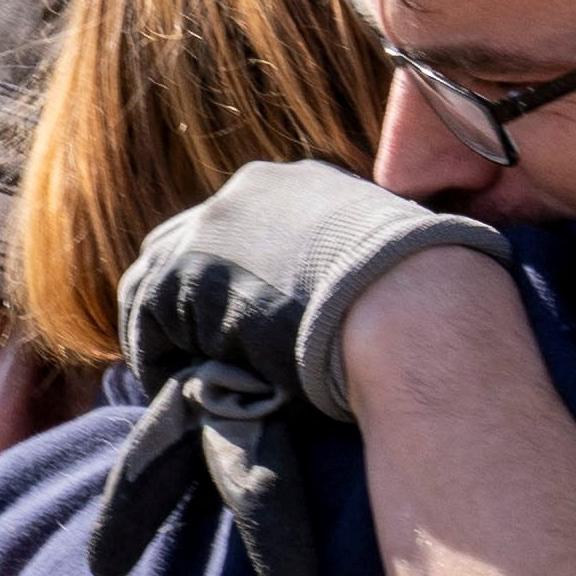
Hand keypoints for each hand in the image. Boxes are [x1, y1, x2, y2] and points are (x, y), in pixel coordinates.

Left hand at [97, 160, 504, 575]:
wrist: (412, 307)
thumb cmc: (426, 302)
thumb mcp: (386, 266)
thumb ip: (349, 271)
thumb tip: (363, 309)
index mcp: (300, 186)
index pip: (234, 228)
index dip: (223, 282)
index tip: (230, 325)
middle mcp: (249, 190)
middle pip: (182, 245)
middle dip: (182, 301)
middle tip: (192, 355)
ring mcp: (214, 222)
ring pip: (158, 281)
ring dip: (167, 333)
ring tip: (182, 381)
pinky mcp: (188, 267)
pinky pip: (148, 317)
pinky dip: (155, 356)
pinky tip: (174, 389)